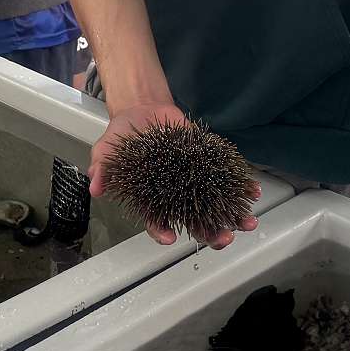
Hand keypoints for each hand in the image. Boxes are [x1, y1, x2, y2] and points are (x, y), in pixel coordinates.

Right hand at [90, 100, 260, 250]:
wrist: (144, 110)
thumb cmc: (124, 137)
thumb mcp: (107, 150)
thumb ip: (103, 168)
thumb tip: (95, 186)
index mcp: (151, 199)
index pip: (157, 221)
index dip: (162, 230)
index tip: (169, 237)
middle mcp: (175, 196)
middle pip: (194, 222)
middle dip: (210, 233)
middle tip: (222, 239)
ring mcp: (195, 182)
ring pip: (215, 206)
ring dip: (233, 217)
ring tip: (248, 223)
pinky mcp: (208, 165)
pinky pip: (226, 179)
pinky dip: (241, 186)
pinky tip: (254, 191)